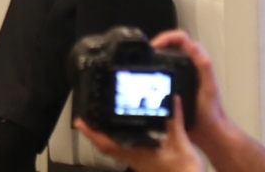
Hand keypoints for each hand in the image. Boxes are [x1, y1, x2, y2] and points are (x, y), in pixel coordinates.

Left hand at [75, 101, 199, 171]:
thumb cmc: (185, 171)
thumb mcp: (181, 143)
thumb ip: (175, 121)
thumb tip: (171, 99)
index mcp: (138, 155)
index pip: (107, 144)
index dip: (92, 133)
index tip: (79, 122)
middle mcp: (135, 160)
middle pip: (107, 148)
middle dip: (95, 134)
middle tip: (85, 121)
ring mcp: (140, 164)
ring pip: (115, 151)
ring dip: (106, 138)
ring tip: (100, 124)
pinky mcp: (146, 165)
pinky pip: (126, 152)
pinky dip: (120, 142)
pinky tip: (126, 135)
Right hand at [150, 31, 228, 148]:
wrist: (207, 131)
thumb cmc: (211, 111)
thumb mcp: (208, 87)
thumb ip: (204, 66)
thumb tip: (193, 45)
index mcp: (196, 62)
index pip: (181, 39)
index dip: (167, 37)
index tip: (155, 45)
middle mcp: (188, 66)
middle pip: (170, 45)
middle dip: (156, 45)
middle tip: (145, 54)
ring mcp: (180, 76)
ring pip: (164, 58)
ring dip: (153, 57)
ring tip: (143, 63)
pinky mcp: (173, 86)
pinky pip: (161, 73)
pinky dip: (153, 71)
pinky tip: (146, 77)